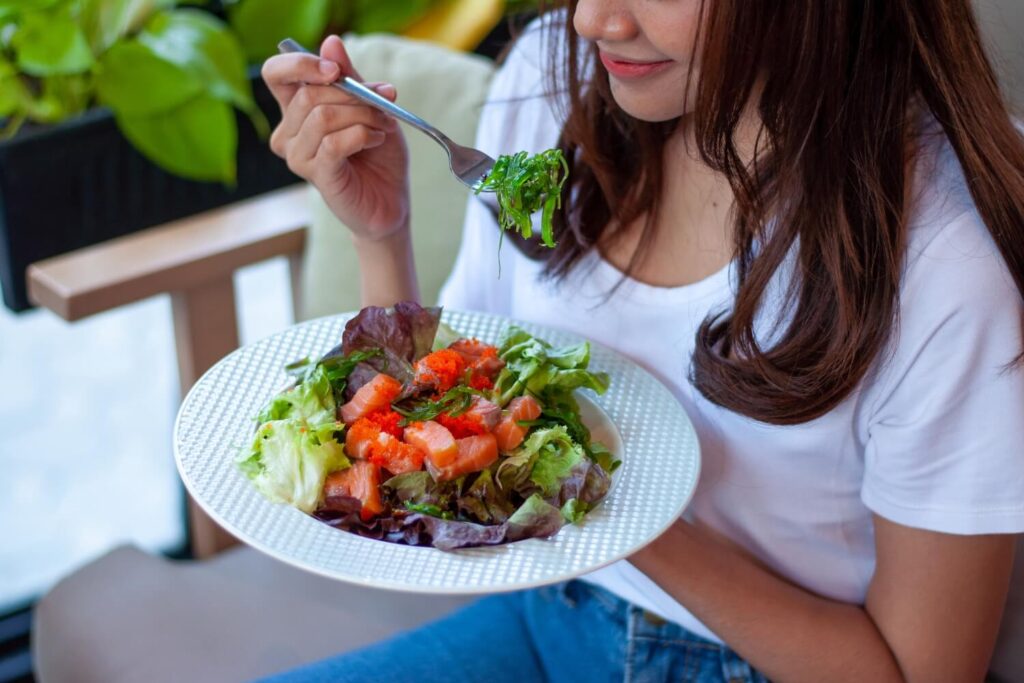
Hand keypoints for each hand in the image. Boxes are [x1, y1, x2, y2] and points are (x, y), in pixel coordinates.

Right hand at [262, 35, 410, 241]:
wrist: (390, 200)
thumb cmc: (378, 155)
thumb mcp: (370, 107)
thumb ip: (350, 77)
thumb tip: (331, 42)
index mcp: (296, 110)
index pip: (276, 74)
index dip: (302, 64)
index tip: (337, 70)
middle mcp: (289, 133)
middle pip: (309, 95)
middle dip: (354, 95)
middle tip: (383, 105)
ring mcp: (298, 156)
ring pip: (322, 117)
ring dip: (363, 116)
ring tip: (382, 127)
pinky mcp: (316, 175)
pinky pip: (333, 143)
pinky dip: (362, 135)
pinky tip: (376, 141)